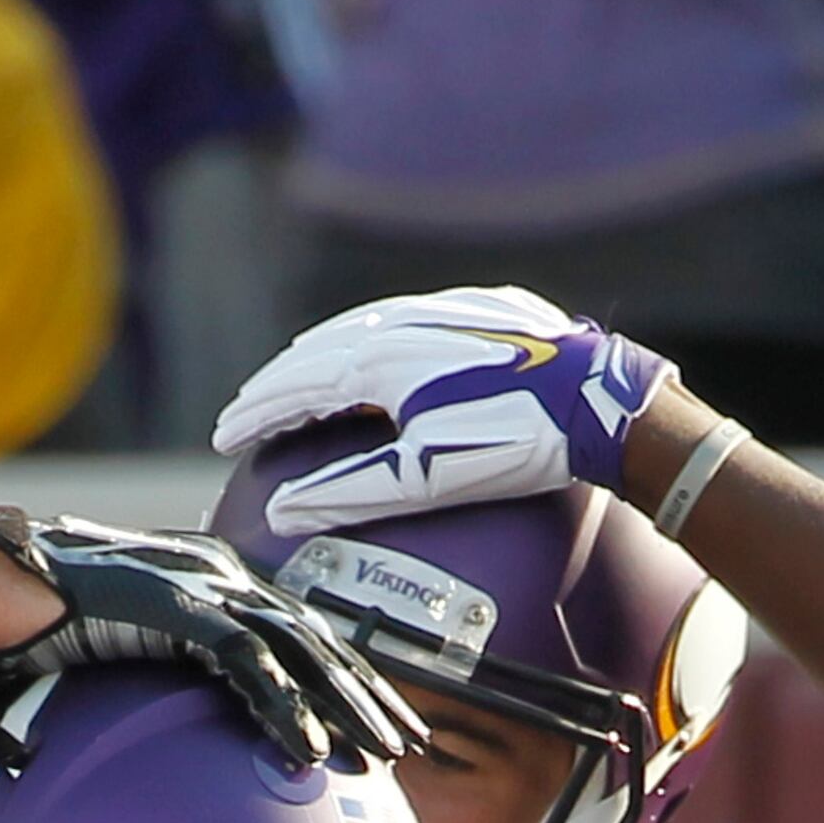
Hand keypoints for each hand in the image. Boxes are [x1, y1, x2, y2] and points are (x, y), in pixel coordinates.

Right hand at [0, 511, 426, 775]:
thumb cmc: (41, 634)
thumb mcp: (131, 656)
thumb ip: (178, 677)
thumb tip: (207, 733)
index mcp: (209, 578)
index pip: (299, 631)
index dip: (348, 679)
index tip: (387, 728)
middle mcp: (211, 569)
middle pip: (314, 637)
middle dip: (367, 694)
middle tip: (412, 747)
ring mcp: (191, 580)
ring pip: (294, 648)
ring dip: (343, 707)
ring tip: (382, 760)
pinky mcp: (167, 601)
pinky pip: (243, 661)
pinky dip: (282, 708)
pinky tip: (311, 753)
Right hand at [215, 292, 671, 524]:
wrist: (599, 401)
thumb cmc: (515, 446)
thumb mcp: (428, 478)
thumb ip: (353, 492)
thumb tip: (284, 515)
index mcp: (382, 360)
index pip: (300, 386)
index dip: (258, 413)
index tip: (225, 437)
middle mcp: (405, 322)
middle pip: (321, 351)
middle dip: (278, 383)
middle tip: (246, 409)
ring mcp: (448, 308)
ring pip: (363, 326)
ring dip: (322, 354)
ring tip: (297, 376)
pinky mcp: (489, 307)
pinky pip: (412, 316)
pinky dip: (376, 336)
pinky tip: (379, 349)